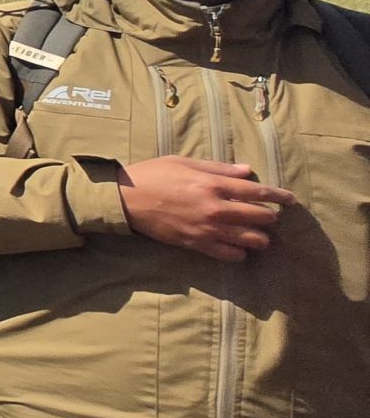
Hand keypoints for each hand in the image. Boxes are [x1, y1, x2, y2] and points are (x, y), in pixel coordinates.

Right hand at [117, 156, 295, 260]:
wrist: (126, 199)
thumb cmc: (154, 174)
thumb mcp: (185, 162)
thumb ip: (218, 168)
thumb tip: (247, 171)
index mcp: (214, 185)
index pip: (257, 192)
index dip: (279, 197)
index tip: (292, 200)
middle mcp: (216, 209)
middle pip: (259, 217)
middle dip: (270, 218)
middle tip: (270, 218)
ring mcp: (207, 229)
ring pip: (249, 240)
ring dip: (260, 238)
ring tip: (260, 236)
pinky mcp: (196, 244)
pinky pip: (228, 255)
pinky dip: (239, 253)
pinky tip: (239, 249)